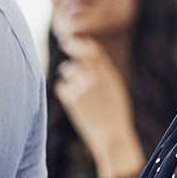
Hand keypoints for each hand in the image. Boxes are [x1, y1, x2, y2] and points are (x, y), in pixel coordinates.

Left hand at [53, 35, 137, 166]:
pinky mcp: (71, 98)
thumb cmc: (115, 116)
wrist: (112, 137)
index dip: (84, 43)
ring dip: (68, 73)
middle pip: (79, 52)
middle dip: (71, 45)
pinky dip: (64, 91)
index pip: (93, 50)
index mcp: (109, 74)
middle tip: (65, 42)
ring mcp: (82, 87)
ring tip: (79, 91)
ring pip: (67, 69)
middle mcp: (95, 77)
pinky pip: (61, 86)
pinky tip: (74, 103)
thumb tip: (87, 57)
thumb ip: (103, 73)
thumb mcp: (115, 90)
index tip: (78, 40)